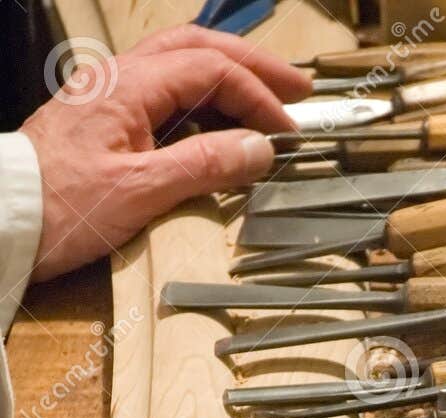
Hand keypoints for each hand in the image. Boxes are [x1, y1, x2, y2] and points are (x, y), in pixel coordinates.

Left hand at [21, 25, 310, 281]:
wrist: (6, 220)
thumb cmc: (61, 208)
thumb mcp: (142, 191)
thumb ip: (205, 166)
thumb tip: (259, 148)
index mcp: (131, 86)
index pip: (213, 71)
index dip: (258, 97)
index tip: (288, 131)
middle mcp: (119, 78)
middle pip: (198, 48)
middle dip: (252, 65)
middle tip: (296, 87)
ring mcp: (109, 95)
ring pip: (179, 63)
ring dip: (227, 74)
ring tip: (264, 96)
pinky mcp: (103, 120)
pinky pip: (161, 92)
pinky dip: (200, 98)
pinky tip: (216, 119)